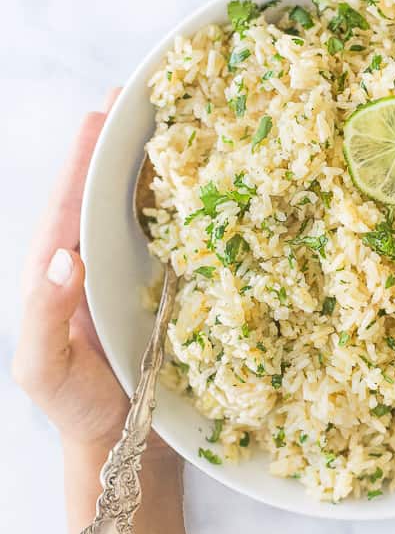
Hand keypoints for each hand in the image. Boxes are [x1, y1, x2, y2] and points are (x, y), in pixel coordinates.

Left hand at [12, 94, 170, 458]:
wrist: (123, 438)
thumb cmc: (77, 404)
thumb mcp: (42, 369)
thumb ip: (43, 317)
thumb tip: (65, 256)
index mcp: (60, 266)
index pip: (71, 198)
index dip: (87, 152)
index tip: (106, 109)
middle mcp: (97, 256)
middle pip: (108, 187)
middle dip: (126, 141)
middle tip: (153, 96)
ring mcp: (132, 269)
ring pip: (144, 205)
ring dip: (162, 164)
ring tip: (187, 123)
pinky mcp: (167, 284)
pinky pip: (178, 236)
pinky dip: (192, 204)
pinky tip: (214, 184)